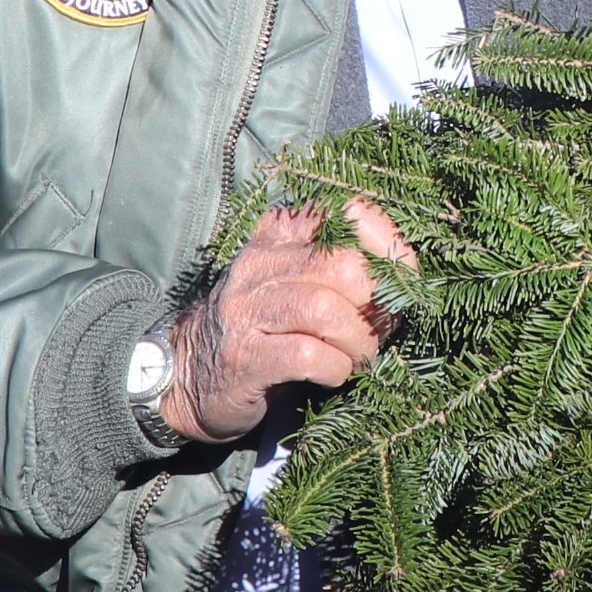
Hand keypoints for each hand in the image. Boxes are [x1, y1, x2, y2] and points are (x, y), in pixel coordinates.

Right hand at [160, 201, 412, 441]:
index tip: (401, 278)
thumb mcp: (295, 282)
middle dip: (376, 303)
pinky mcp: (244, 356)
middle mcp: (258, 264)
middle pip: (343, 265)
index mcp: (278, 235)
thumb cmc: (263, 328)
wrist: (185, 377)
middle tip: (380, 331)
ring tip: (360, 357)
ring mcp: (246, 309)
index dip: (386, 245)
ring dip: (359, 340)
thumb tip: (405, 274)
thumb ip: (341, 267)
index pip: (345, 214)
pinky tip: (333, 375)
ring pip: (325, 309)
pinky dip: (335, 368)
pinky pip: (307, 354)